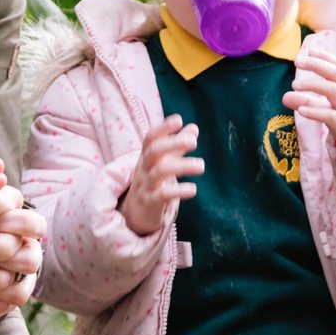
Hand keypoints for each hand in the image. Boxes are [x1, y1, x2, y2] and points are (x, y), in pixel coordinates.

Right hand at [120, 116, 201, 235]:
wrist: (134, 214)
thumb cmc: (151, 184)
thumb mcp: (162, 164)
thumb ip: (177, 147)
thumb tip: (194, 128)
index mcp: (146, 158)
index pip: (150, 139)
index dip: (163, 128)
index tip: (179, 120)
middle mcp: (144, 169)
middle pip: (153, 152)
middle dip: (172, 144)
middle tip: (193, 142)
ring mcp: (146, 186)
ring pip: (160, 172)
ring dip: (181, 166)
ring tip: (201, 166)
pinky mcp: (150, 204)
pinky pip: (163, 195)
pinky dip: (178, 191)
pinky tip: (193, 189)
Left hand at [283, 47, 335, 172]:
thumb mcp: (328, 111)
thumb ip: (308, 102)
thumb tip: (285, 96)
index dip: (326, 57)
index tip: (309, 51)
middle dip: (318, 65)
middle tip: (298, 62)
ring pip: (335, 92)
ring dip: (313, 86)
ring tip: (294, 86)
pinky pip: (333, 117)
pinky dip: (316, 111)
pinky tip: (301, 110)